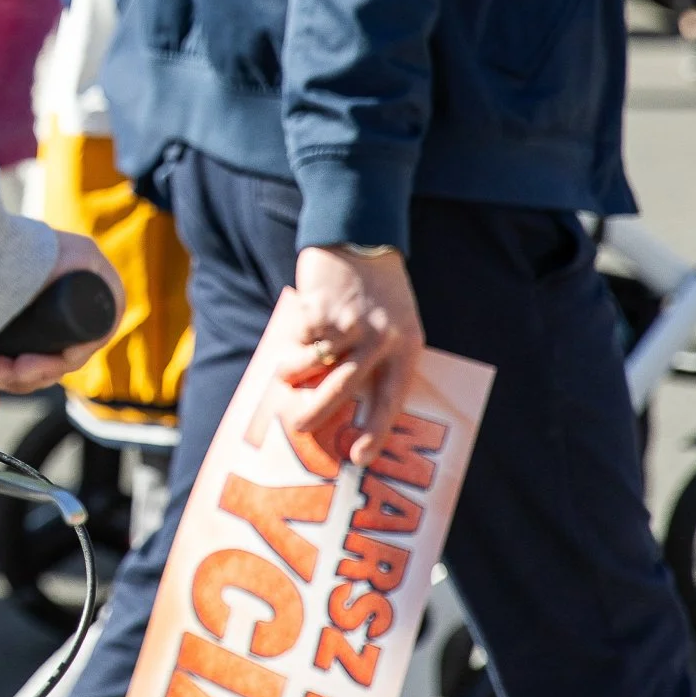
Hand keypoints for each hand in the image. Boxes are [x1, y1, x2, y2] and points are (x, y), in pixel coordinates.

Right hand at [0, 229, 122, 415]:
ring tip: (14, 366)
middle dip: (31, 375)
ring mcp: (65, 271)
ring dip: (49, 367)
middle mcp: (42, 287)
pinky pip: (103, 315)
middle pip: (59, 350)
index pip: (39, 352)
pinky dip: (84, 343)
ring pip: (78, 340)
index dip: (23, 374)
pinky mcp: (84, 257)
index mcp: (16, 304)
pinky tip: (54, 355)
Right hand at [282, 245, 424, 465]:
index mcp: (407, 348)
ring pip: (311, 365)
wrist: (360, 238)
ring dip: (292, 372)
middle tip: (298, 427)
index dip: (375, 432)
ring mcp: (350, 323)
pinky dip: (294, 339)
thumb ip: (379, 361)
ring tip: (288, 371)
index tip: (358, 457)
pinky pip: (298, 340)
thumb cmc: (379, 293)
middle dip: (315, 413)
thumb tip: (344, 408)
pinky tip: (303, 324)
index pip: (392, 401)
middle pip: (342, 390)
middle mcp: (381, 339)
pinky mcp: (321, 308)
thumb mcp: (396, 327)